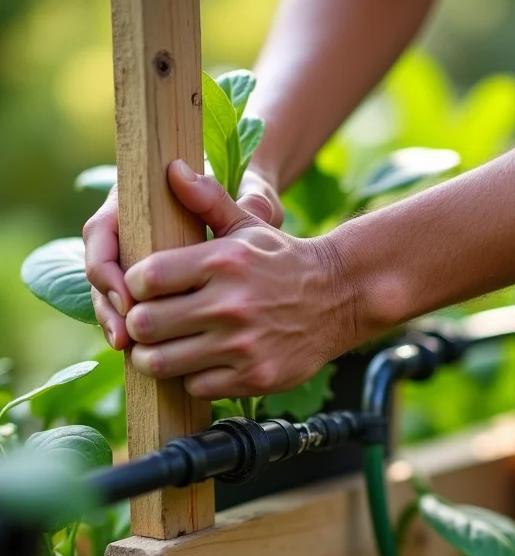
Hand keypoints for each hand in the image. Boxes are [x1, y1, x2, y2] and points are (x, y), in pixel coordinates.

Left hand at [121, 160, 348, 399]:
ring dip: (155, 357)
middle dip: (139, 325)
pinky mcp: (254, 378)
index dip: (134, 286)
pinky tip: (202, 363)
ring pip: (162, 363)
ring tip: (163, 348)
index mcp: (222, 261)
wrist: (340, 297)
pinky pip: (196, 386)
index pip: (145, 278)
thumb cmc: (282, 260)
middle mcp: (230, 304)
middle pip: (145, 324)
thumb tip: (171, 168)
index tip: (144, 290)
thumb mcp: (248, 225)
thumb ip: (207, 200)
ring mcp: (243, 345)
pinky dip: (192, 377)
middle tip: (147, 324)